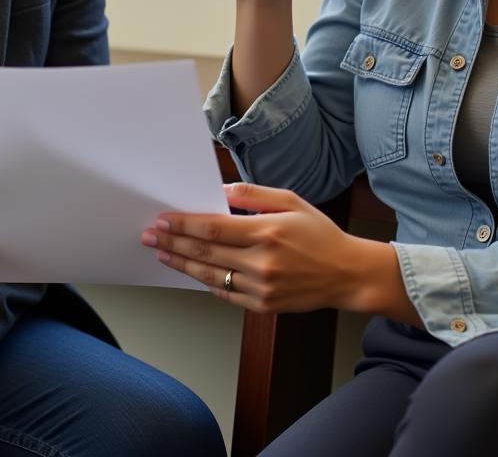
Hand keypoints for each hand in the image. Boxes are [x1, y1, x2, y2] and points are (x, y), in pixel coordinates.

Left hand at [141, 182, 402, 314]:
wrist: (347, 274)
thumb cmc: (320, 233)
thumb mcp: (292, 201)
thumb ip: (253, 195)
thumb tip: (220, 192)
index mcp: (268, 232)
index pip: (213, 229)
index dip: (184, 225)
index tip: (163, 219)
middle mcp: (262, 262)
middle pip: (205, 253)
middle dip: (173, 242)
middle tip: (150, 235)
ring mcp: (261, 288)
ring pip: (209, 276)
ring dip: (181, 264)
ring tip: (161, 254)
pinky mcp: (263, 305)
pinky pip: (225, 293)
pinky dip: (204, 281)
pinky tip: (189, 271)